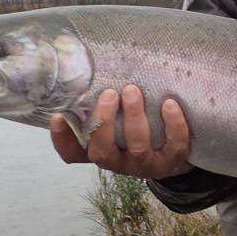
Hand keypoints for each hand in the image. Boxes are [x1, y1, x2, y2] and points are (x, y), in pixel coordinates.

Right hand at [50, 85, 192, 177]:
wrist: (178, 150)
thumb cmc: (143, 128)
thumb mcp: (120, 119)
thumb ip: (107, 105)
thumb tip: (96, 70)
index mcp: (102, 150)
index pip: (73, 154)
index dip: (62, 140)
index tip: (58, 116)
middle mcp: (119, 162)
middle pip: (102, 152)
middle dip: (104, 122)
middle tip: (110, 93)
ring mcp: (145, 165)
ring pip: (137, 148)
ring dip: (134, 118)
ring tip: (133, 91)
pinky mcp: (171, 162)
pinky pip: (174, 147)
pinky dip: (173, 125)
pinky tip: (169, 104)